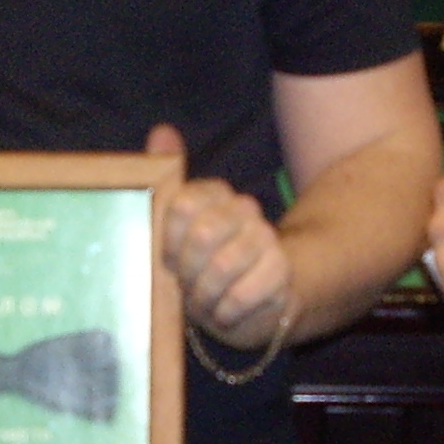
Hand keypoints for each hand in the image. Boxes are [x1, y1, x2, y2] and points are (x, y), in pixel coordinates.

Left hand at [148, 124, 293, 347]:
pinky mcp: (281, 270)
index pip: (181, 205)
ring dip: (205, 296)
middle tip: (188, 286)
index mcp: (215, 195)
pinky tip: (225, 312)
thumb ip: (166, 181)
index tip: (169, 260)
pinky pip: (241, 294)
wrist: (252, 302)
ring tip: (205, 302)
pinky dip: (225, 311)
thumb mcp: (175, 233)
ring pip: (222, 268)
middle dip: (188, 272)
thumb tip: (162, 131)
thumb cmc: (203, 267)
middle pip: (202, 235)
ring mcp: (266, 238)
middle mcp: (244, 209)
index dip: (168, 243)